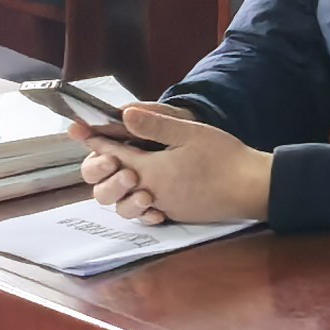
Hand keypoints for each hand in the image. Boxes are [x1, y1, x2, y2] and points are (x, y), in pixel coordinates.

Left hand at [74, 100, 270, 226]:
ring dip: (121, 188)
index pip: (115, 154)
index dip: (95, 141)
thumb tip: (125, 115)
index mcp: (152, 170)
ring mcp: (164, 207)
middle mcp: (152, 192)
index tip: (77, 131)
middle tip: (101, 152)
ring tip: (124, 173)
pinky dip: (141, 201)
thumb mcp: (191, 133)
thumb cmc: (224, 157)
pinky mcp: (177, 214)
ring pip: (128, 201)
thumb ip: (156, 125)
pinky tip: (148, 192)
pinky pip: (147, 211)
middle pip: (114, 184)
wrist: (251, 189)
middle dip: (104, 168)